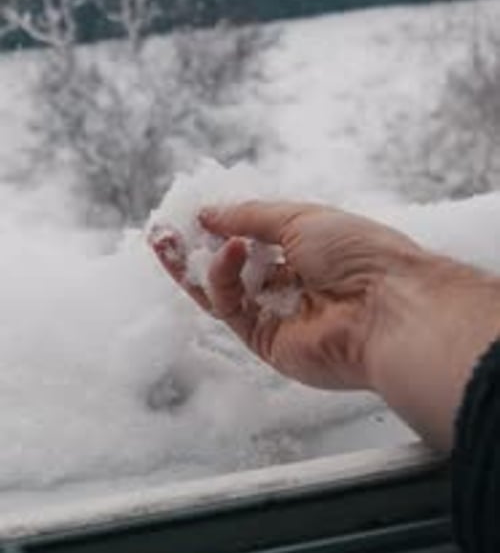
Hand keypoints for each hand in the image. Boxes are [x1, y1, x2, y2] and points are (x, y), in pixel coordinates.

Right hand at [151, 200, 423, 391]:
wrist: (388, 309)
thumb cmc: (360, 255)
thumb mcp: (301, 217)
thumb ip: (249, 217)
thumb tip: (209, 212)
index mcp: (308, 251)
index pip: (253, 238)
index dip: (221, 225)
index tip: (190, 211)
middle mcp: (291, 284)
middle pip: (231, 267)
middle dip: (195, 247)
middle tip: (161, 230)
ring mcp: (277, 315)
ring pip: (222, 291)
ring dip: (193, 264)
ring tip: (166, 238)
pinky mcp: (266, 342)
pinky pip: (230, 309)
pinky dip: (221, 280)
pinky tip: (225, 252)